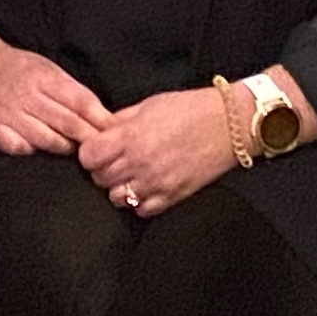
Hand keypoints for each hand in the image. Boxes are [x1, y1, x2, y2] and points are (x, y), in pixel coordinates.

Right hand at [0, 20, 112, 157]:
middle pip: (66, 122)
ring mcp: (8, 113)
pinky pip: (19, 147)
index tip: (113, 131)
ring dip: (64, 147)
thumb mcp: (47, 68)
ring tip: (71, 148)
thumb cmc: (19, 70)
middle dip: (87, 138)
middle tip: (101, 150)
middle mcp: (26, 95)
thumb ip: (71, 90)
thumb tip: (102, 115)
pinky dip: (32, 150)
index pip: (79, 101)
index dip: (99, 119)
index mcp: (44, 77)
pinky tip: (38, 148)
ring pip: (46, 139)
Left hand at [74, 87, 235, 219]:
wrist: (228, 125)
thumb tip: (100, 131)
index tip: (97, 148)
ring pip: (117, 198)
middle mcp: (139, 163)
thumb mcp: (148, 105)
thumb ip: (120, 121)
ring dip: (119, 187)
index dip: (89, 152)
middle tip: (114, 160)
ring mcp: (155, 184)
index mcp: (130, 137)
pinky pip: (142, 211)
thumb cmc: (189, 109)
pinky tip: (147, 186)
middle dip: (102, 169)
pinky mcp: (172, 197)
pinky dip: (140, 202)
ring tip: (130, 174)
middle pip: (99, 178)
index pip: (88, 157)